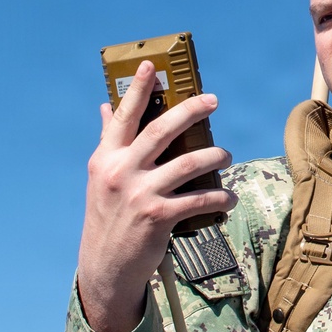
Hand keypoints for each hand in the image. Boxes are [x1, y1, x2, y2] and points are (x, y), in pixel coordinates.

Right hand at [77, 60, 232, 331]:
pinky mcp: (159, 217)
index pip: (124, 116)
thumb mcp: (102, 178)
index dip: (138, 89)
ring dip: (214, 156)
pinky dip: (218, 198)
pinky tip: (229, 198)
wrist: (106, 265)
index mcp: (106, 158)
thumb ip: (109, 142)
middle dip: (190, 111)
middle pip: (161, 131)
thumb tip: (106, 106)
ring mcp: (140, 193)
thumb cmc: (108, 216)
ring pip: (187, 163)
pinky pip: (198, 199)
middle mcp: (121, 171)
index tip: (152, 66)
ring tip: (227, 155)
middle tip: (213, 100)